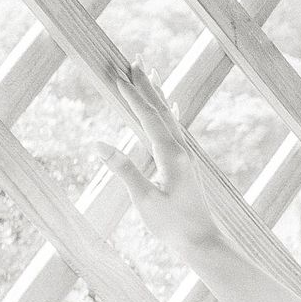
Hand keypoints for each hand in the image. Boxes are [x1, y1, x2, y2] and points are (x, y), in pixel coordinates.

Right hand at [102, 82, 220, 264]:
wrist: (202, 242)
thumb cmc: (172, 225)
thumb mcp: (143, 199)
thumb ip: (123, 169)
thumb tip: (98, 143)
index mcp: (170, 155)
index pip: (147, 117)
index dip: (131, 96)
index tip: (117, 75)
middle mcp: (181, 150)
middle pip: (161, 109)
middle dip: (146, 85)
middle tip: (135, 59)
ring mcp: (186, 156)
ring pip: (169, 117)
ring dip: (157, 95)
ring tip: (149, 74)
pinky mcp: (187, 165)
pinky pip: (177, 130)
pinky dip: (170, 113)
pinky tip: (173, 107)